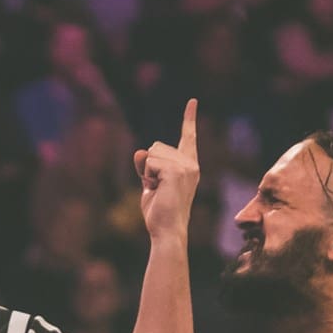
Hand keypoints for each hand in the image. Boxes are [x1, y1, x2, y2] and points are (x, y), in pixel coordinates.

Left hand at [135, 98, 199, 240]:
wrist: (167, 231)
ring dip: (147, 171)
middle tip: (157, 188)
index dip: (189, 118)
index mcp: (189, 166)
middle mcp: (191, 164)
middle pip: (156, 146)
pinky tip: (157, 189)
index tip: (192, 101)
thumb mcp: (150, 184)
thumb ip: (147, 167)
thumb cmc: (160, 213)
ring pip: (152, 153)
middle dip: (148, 165)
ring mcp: (186, 166)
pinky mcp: (176, 171)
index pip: (188, 137)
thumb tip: (140, 151)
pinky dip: (147, 175)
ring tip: (158, 190)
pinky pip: (150, 162)